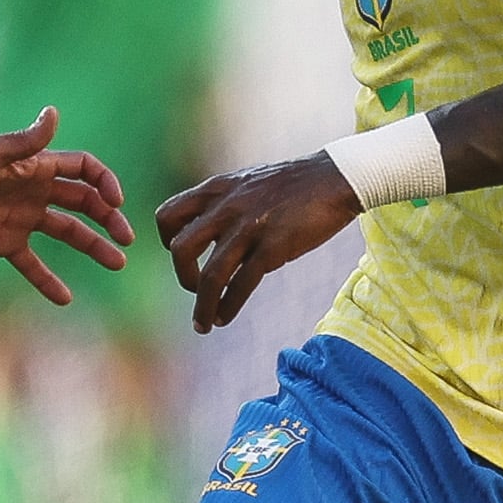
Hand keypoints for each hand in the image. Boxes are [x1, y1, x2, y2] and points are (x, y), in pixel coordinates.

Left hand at [0, 106, 131, 307]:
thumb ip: (23, 141)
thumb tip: (53, 112)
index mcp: (35, 167)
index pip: (82, 170)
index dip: (104, 183)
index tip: (116, 203)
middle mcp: (34, 191)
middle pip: (83, 203)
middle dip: (108, 219)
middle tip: (126, 239)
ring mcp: (22, 218)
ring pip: (68, 232)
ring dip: (93, 247)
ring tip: (116, 263)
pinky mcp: (5, 243)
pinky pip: (33, 264)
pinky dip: (48, 281)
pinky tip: (66, 298)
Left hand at [157, 155, 361, 336]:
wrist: (335, 178)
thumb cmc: (293, 185)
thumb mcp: (247, 184)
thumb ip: (224, 203)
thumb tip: (210, 231)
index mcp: (216, 189)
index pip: (167, 216)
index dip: (168, 242)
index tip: (186, 258)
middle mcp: (226, 208)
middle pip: (180, 249)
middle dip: (183, 277)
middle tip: (196, 290)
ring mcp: (249, 228)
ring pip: (210, 276)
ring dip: (202, 306)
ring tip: (204, 324)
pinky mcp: (273, 246)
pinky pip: (240, 285)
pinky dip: (228, 306)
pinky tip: (225, 317)